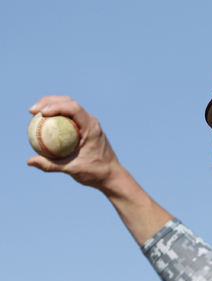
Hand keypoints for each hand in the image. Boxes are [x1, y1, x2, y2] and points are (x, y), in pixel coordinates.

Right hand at [28, 96, 173, 244]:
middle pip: (69, 102)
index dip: (55, 105)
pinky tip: (43, 124)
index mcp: (92, 128)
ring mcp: (89, 124)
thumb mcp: (73, 169)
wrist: (112, 176)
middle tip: (32, 111)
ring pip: (69, 108)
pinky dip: (57, 117)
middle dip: (49, 102)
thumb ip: (51, 165)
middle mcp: (91, 122)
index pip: (73, 108)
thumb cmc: (96, 173)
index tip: (40, 112)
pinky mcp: (86, 129)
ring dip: (52, 106)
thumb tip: (30, 161)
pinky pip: (70, 118)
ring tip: (34, 114)